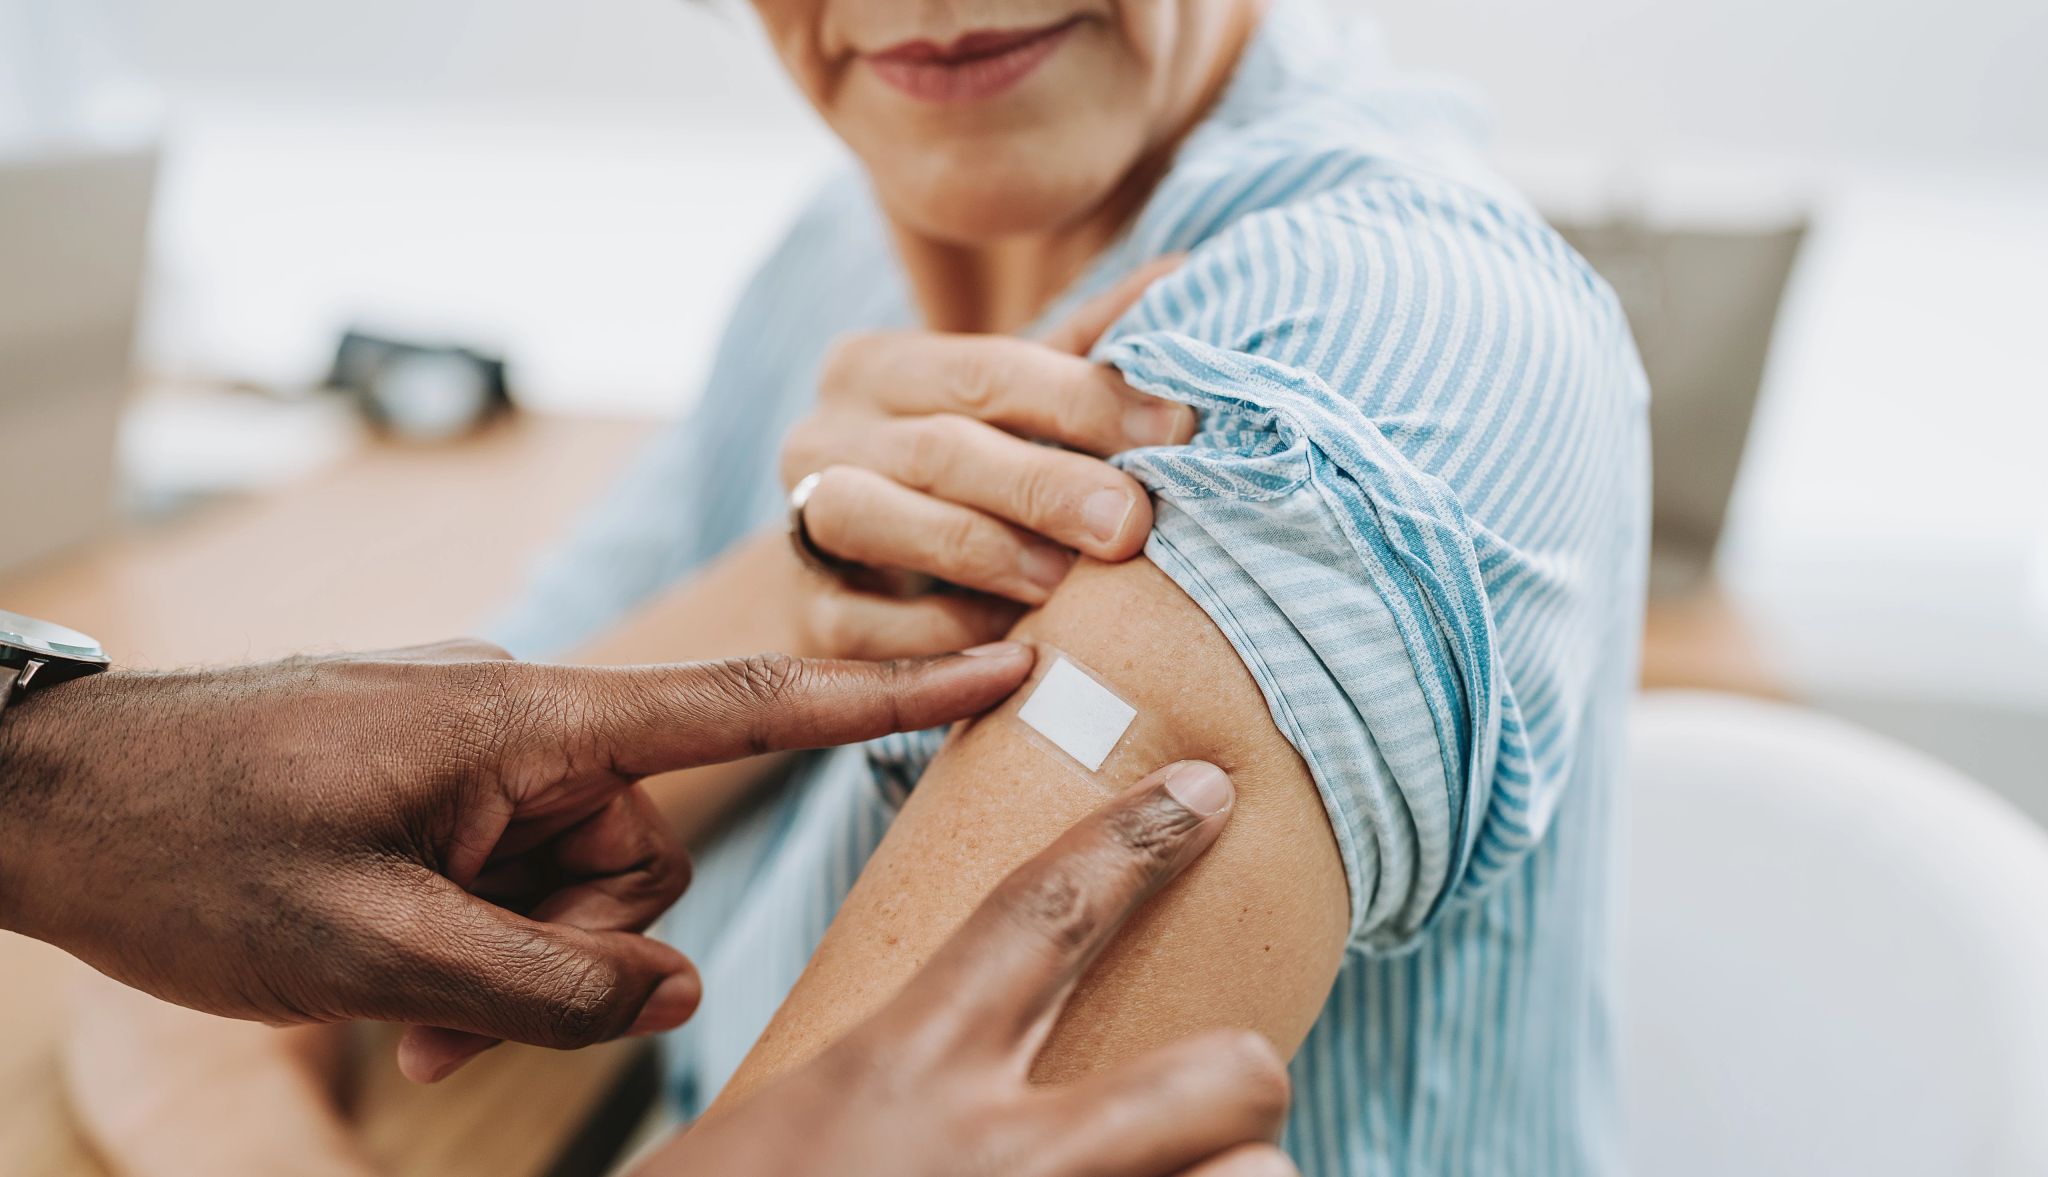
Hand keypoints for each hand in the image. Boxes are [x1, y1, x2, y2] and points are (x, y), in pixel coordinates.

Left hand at [0, 638, 1034, 1081]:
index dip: (885, 692)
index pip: (742, 703)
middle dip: (575, 951)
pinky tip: (392, 999)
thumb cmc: (189, 849)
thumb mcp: (373, 945)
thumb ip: (546, 976)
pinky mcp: (435, 777)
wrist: (42, 797)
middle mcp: (517, 719)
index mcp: (524, 721)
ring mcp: (474, 748)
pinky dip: (473, 941)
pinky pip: (506, 867)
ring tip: (400, 1022)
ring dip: (511, 964)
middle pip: (641, 847)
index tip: (1002, 662)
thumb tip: (675, 988)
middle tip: (451, 1026)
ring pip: (573, 876)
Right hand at [631, 761, 1298, 1176]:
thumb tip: (956, 1080)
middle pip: (1222, 1071)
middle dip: (1241, 1075)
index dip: (1136, 839)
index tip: (1207, 794)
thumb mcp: (780, 1135)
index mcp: (904, 1074)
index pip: (1045, 910)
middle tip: (1215, 1102)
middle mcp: (1000, 1158)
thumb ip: (882, 1097)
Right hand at [776, 258, 1193, 659]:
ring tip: (1065, 582)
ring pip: (868, 518)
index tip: (1178, 428)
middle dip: (1042, 486)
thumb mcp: (1016, 409)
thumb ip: (1086, 351)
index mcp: (879, 366)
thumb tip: (1187, 273)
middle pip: (937, 447)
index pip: (988, 368)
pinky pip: (860, 624)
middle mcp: (822, 433)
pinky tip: (1011, 648)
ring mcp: (799, 520)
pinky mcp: (804, 613)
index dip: (1084, 398)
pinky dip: (938, 636)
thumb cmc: (963, 479)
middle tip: (1131, 523)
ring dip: (978, 551)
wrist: (855, 579)